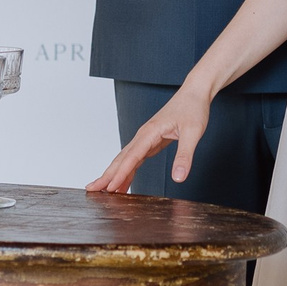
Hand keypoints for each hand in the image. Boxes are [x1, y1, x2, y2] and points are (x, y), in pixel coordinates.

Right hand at [89, 84, 213, 193]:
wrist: (194, 94)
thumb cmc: (193, 109)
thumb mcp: (193, 133)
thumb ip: (184, 156)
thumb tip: (178, 178)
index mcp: (150, 132)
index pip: (131, 157)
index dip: (120, 174)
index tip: (110, 188)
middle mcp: (143, 136)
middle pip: (121, 159)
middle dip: (106, 175)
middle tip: (92, 190)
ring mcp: (145, 139)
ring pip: (125, 159)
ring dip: (114, 174)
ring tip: (102, 191)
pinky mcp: (151, 142)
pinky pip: (135, 159)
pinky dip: (127, 171)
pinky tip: (123, 183)